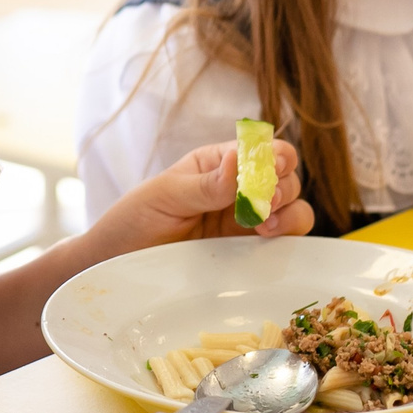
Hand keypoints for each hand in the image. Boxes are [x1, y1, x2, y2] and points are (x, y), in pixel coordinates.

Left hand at [82, 139, 313, 252]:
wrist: (118, 263)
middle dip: (283, 185)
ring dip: (290, 210)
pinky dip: (289, 235)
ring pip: (293, 206)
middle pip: (285, 176)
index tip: (270, 168)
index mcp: (218, 163)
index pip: (261, 149)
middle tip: (266, 200)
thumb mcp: (165, 195)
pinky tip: (268, 237)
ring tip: (265, 223)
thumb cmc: (135, 220)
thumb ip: (205, 183)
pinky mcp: (249, 251)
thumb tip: (238, 160)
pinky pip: (285, 239)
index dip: (274, 155)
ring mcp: (246, 220)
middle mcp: (239, 188)